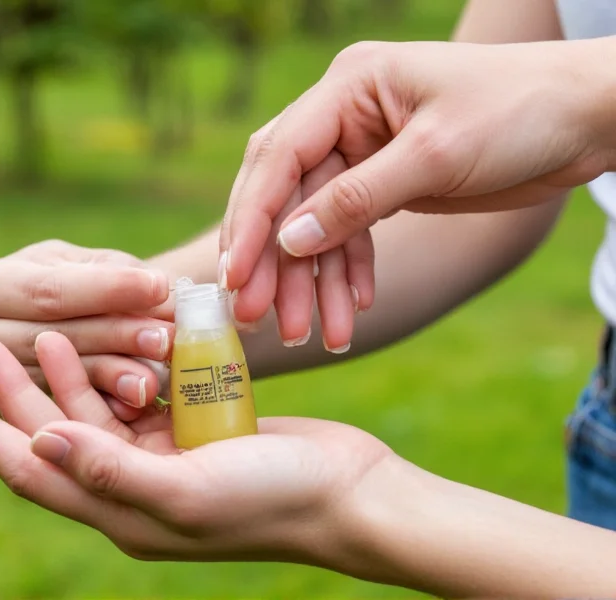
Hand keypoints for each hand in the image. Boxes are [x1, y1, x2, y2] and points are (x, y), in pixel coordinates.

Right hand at [0, 240, 173, 408]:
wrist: (41, 327)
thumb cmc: (65, 287)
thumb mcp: (77, 266)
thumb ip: (112, 276)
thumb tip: (159, 289)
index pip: (47, 292)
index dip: (105, 291)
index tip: (158, 287)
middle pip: (46, 339)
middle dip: (113, 337)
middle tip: (165, 338)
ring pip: (53, 381)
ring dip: (111, 376)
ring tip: (158, 375)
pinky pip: (57, 415)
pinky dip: (101, 406)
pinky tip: (138, 404)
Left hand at [0, 332, 392, 573]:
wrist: (345, 492)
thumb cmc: (272, 499)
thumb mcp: (186, 492)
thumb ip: (109, 472)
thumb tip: (36, 444)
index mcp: (121, 513)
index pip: (33, 470)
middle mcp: (132, 487)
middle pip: (57, 436)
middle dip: (17, 394)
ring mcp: (163, 458)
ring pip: (96, 413)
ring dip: (68, 376)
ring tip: (41, 335)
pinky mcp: (192, 433)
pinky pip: (140, 398)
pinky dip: (119, 370)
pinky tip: (106, 340)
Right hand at [222, 39, 610, 342]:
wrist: (586, 118)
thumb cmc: (519, 113)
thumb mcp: (435, 155)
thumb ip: (358, 198)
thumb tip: (289, 241)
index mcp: (348, 88)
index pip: (279, 156)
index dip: (252, 220)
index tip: (237, 277)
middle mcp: (345, 117)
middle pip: (287, 194)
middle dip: (274, 260)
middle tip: (258, 317)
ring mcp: (363, 151)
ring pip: (318, 223)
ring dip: (313, 280)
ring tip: (308, 331)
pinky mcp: (385, 183)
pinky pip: (352, 231)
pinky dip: (350, 271)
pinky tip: (355, 307)